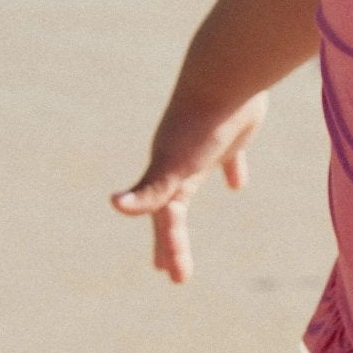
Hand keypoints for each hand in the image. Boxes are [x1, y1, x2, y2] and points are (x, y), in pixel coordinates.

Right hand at [111, 91, 268, 282]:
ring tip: (180, 226)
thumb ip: (151, 189)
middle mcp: (180, 164)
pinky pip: (227, 160)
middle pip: (172, 210)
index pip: (166, 221)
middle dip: (170, 240)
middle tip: (170, 270)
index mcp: (169, 175)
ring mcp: (203, 149)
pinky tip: (237, 185)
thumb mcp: (175, 162)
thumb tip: (115, 206)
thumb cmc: (201, 122)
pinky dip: (231, 173)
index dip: (170, 249)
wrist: (227, 74)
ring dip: (185, 209)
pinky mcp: (229, 135)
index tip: (175, 278)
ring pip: (192, 186)